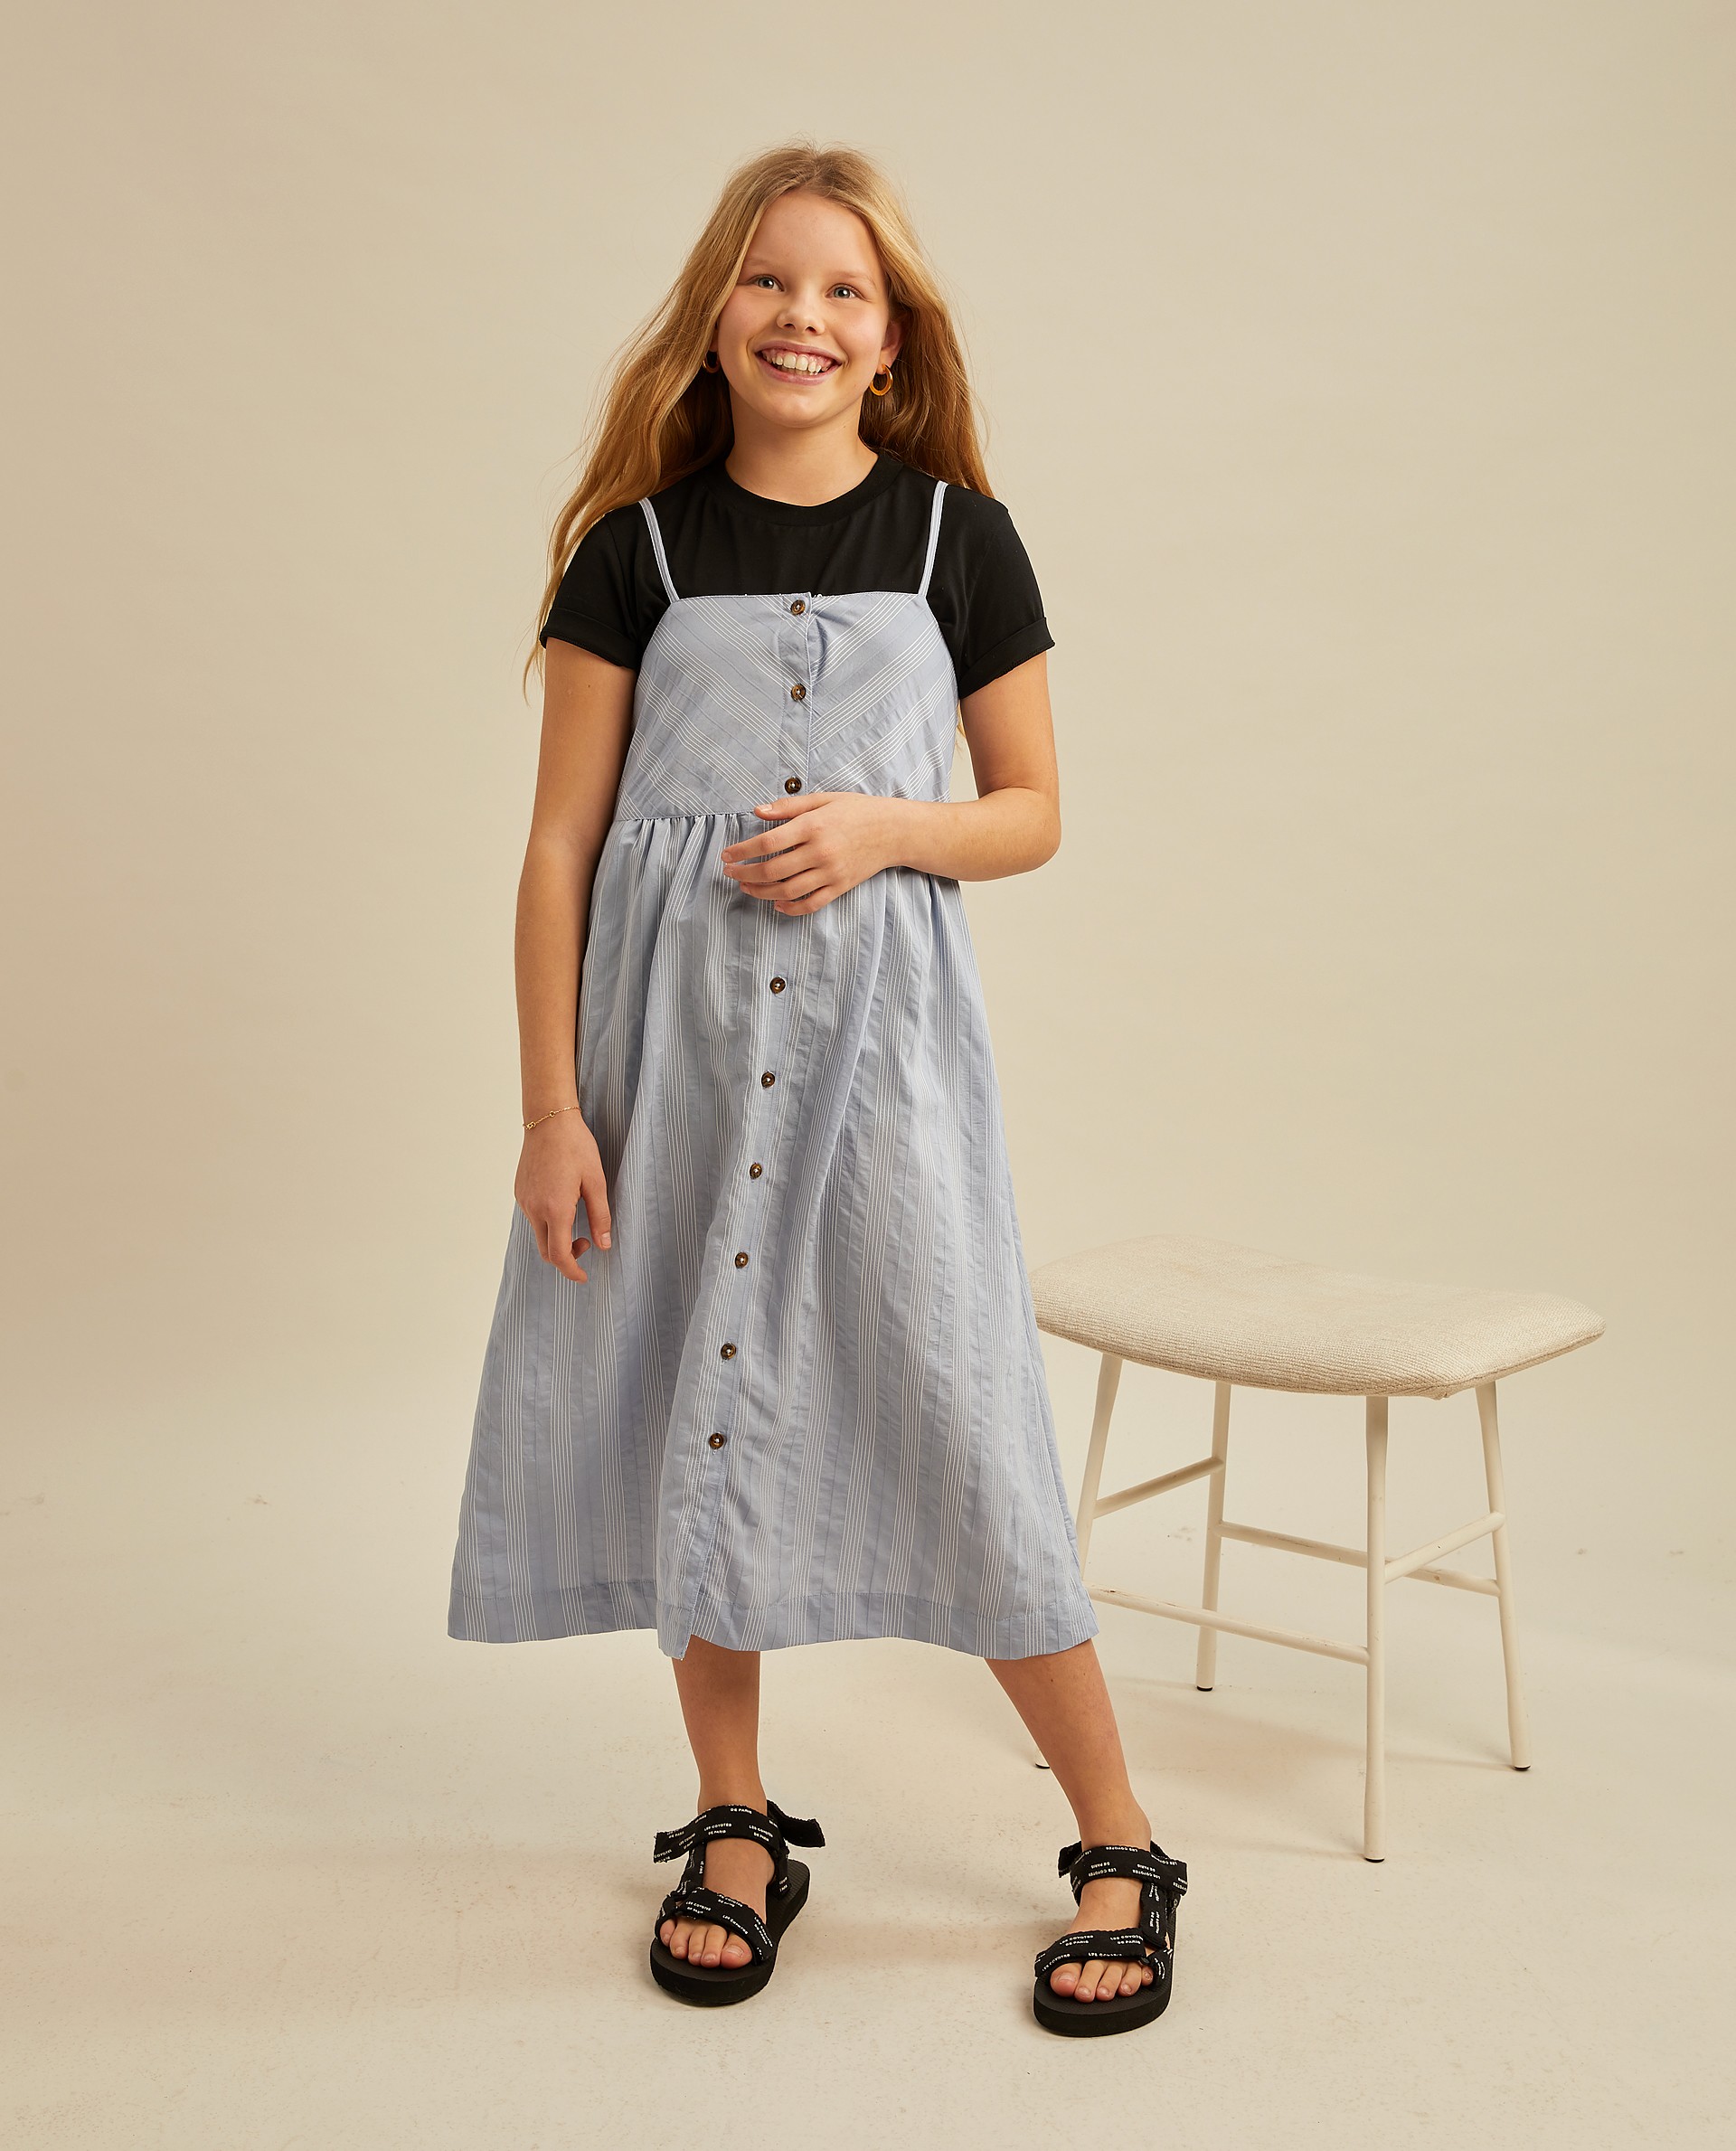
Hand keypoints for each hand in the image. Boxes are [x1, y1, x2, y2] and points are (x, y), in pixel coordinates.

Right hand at [515, 1110, 611, 1280]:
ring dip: (556, 1238)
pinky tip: (561, 1204)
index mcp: (555, 1209)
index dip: (572, 1271)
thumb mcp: (597, 1181)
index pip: (559, 1255)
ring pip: (538, 1234)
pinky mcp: (520, 1191)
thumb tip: (604, 1245)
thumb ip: (601, 1216)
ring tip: (576, 1218)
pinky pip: (532, 1217)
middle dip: (565, 1257)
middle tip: (586, 1243)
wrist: (548, 1120)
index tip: (584, 1277)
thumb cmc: (576, 1147)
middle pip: (545, 1251)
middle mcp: (534, 1209)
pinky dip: (547, 1222)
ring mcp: (524, 1200)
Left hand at [719, 791, 911, 912]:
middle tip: (730, 873)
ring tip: (746, 887)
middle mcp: (820, 852)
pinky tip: (776, 905)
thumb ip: (789, 806)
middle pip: (772, 870)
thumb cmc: (858, 810)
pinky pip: (811, 904)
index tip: (727, 855)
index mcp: (813, 826)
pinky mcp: (840, 887)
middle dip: (745, 874)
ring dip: (761, 892)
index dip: (742, 851)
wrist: (894, 830)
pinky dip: (790, 908)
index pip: (767, 842)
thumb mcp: (823, 799)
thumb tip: (757, 811)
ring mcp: (830, 872)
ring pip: (787, 891)